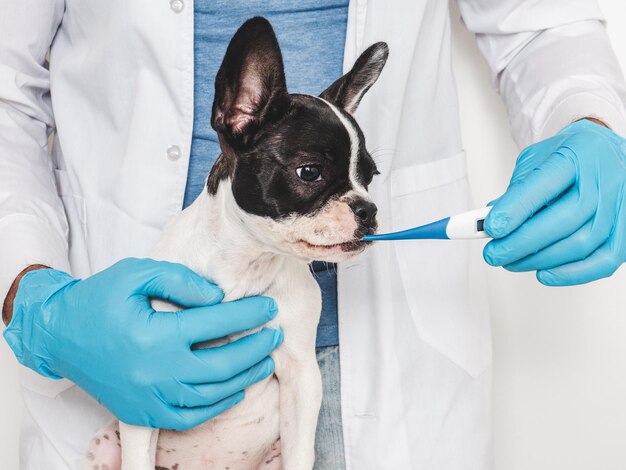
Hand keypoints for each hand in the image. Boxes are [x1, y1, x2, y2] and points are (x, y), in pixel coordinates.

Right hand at [3, 258, 282, 429]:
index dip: (248, 314)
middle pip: (222, 365)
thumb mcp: (135, 274)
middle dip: (256, 348)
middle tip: (275, 334)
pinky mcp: (143, 412)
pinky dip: (217, 405)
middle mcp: (155, 372)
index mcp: (155, 335)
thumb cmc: (98, 300)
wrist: (59, 335)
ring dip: (244, 378)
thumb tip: (219, 296)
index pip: (216, 323)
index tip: (268, 306)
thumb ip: (180, 280)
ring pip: (211, 395)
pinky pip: (189, 417)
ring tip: (264, 360)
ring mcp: (149, 397)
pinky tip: (234, 389)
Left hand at [483, 119, 625, 285]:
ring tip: (511, 261)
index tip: (491, 228)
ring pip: (581, 243)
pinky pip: (603, 261)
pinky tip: (544, 273)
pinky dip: (570, 273)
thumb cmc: (567, 158)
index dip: (515, 210)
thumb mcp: (536, 160)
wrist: (602, 152)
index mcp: (577, 153)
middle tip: (494, 253)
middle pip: (564, 219)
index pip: (544, 184)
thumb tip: (492, 222)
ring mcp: (620, 204)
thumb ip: (516, 190)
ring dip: (539, 260)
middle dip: (521, 242)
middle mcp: (604, 178)